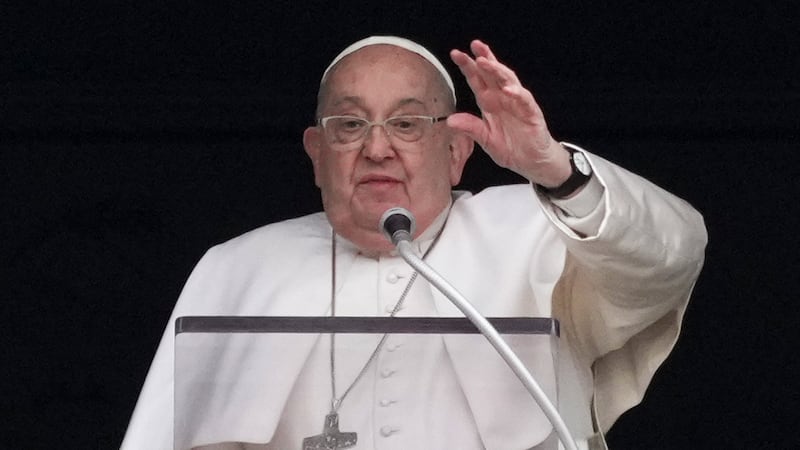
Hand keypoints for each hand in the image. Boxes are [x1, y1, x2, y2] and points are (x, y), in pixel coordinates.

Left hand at [449, 40, 570, 186]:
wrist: (532, 162)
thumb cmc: (510, 147)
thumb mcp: (486, 140)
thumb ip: (471, 128)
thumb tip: (449, 120)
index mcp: (489, 102)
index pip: (477, 80)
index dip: (468, 66)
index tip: (456, 53)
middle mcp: (503, 98)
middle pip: (492, 73)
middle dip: (484, 58)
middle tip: (474, 46)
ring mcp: (518, 103)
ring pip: (508, 80)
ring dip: (497, 70)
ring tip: (485, 61)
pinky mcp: (531, 112)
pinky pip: (524, 100)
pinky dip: (516, 93)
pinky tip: (507, 89)